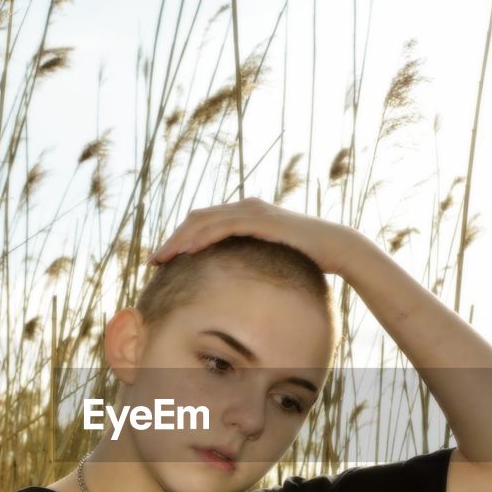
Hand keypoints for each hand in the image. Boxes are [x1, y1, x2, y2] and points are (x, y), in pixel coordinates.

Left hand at [144, 197, 374, 278]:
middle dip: (173, 239)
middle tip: (154, 260)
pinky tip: (187, 252)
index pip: (204, 223)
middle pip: (197, 219)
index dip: (181, 239)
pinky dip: (202, 237)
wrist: (337, 248)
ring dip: (180, 240)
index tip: (164, 260)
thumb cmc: (308, 258)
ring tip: (162, 258)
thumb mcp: (272, 260)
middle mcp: (246, 207)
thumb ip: (253, 263)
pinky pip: (223, 226)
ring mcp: (252, 211)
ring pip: (204, 221)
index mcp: (246, 214)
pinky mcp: (260, 219)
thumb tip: (238, 284)